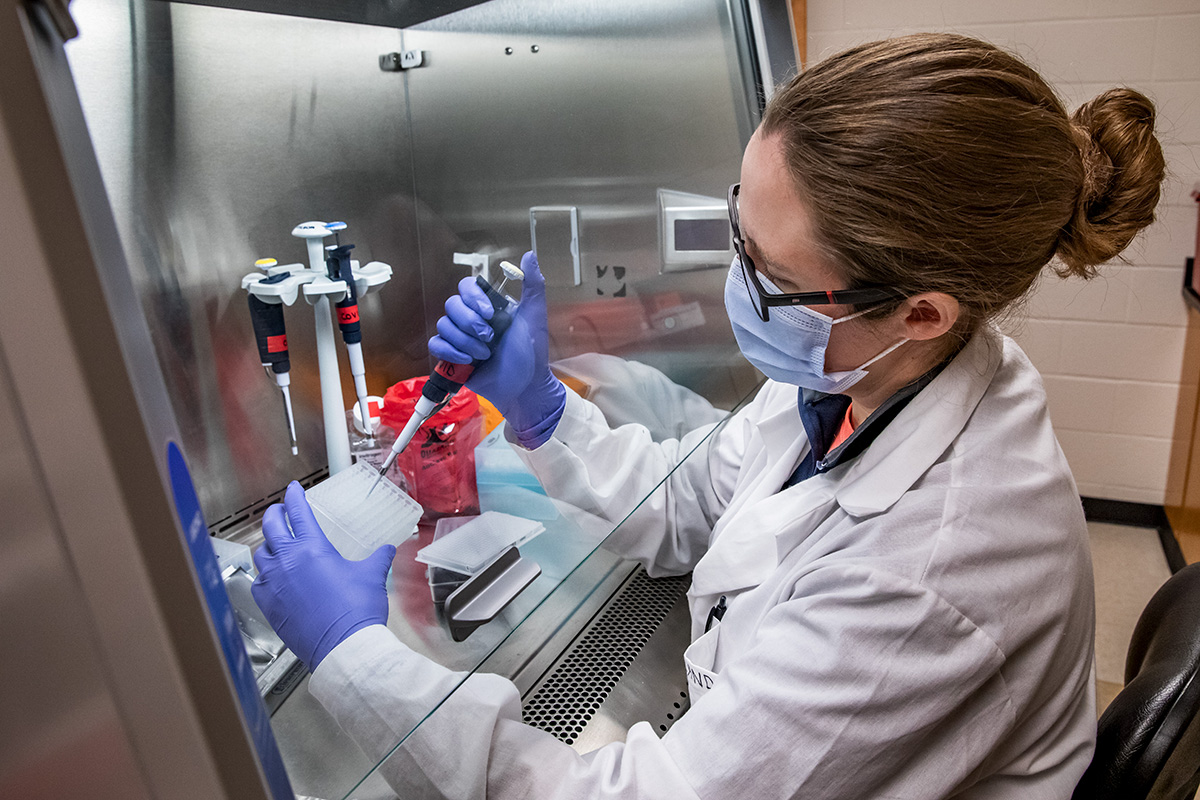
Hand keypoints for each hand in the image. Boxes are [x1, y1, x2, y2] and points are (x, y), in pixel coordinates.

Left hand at [251, 481, 394, 668]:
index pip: (298, 512)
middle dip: (275, 514)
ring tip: (276, 544)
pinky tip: (272, 578)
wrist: (343, 646)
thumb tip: (387, 549)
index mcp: (312, 548)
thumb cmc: (356, 610)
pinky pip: (259, 582)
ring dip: (268, 544)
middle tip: (279, 510)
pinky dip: (264, 575)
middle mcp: (288, 562)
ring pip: (261, 554)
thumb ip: (379, 558)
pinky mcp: (269, 605)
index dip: (294, 497)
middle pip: (271, 527)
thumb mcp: (372, 576)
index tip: (293, 490)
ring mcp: (274, 584)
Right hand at [429, 250, 564, 441]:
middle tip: (490, 337)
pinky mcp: (453, 357)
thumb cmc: (532, 352)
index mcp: (489, 306)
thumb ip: (533, 285)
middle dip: (470, 323)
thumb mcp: (534, 315)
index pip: (467, 287)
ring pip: (444, 325)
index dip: (473, 298)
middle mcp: (473, 318)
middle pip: (452, 305)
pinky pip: (436, 345)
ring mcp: (461, 337)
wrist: (525, 386)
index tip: (489, 313)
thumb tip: (529, 255)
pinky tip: (466, 360)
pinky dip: (449, 352)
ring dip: (465, 341)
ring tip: (485, 354)